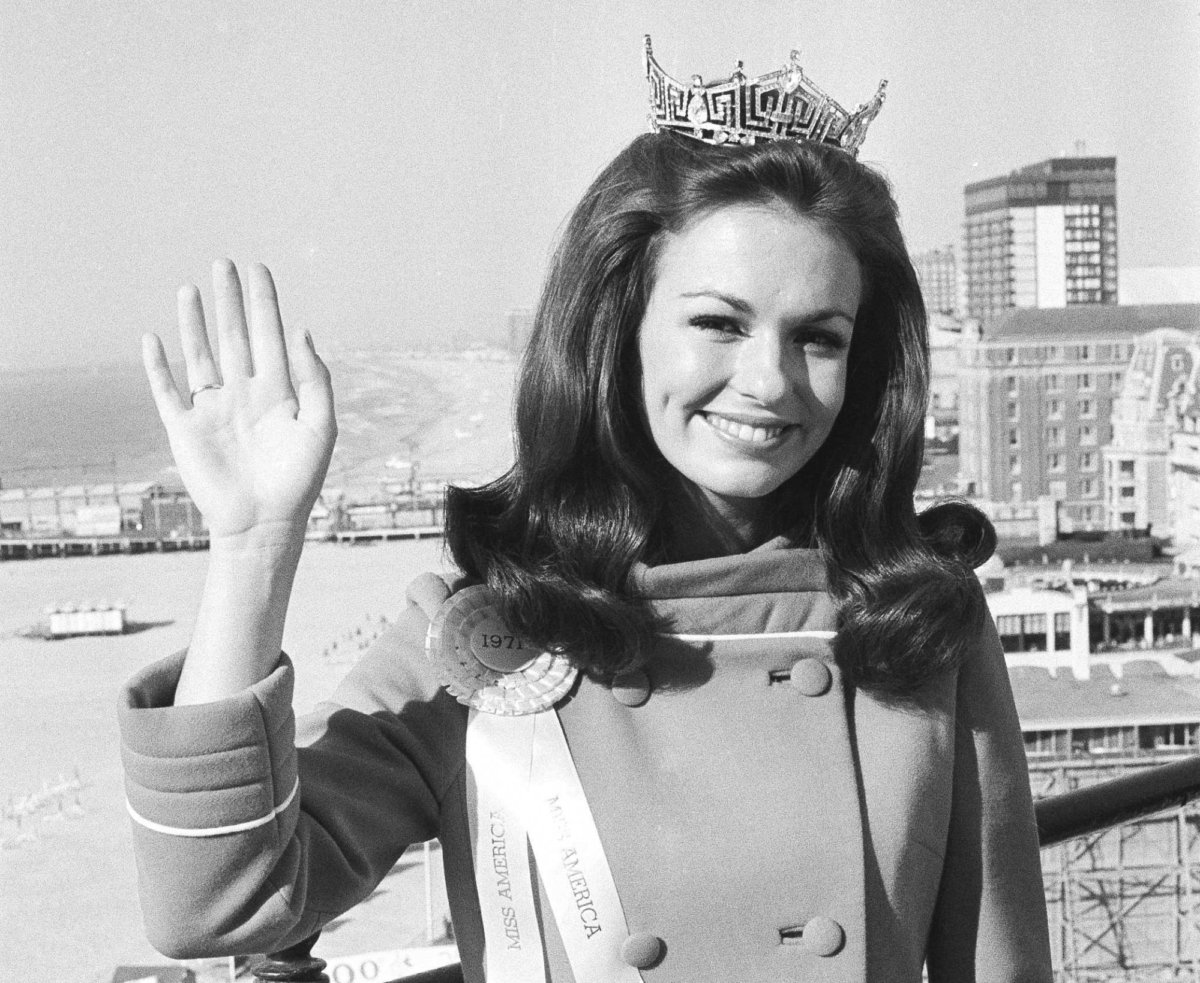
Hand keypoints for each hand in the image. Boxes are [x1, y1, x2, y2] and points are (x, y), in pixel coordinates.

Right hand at [142, 259, 336, 547]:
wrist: (265, 522)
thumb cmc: (299, 479)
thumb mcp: (321, 426)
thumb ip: (314, 378)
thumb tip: (301, 330)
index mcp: (278, 392)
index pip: (268, 335)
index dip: (264, 303)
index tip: (259, 269)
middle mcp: (243, 394)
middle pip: (232, 336)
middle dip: (229, 301)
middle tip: (224, 263)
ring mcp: (213, 409)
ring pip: (199, 354)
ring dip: (193, 322)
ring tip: (190, 288)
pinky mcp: (185, 428)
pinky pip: (167, 390)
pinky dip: (157, 365)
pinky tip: (152, 338)